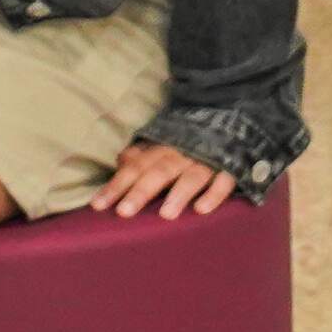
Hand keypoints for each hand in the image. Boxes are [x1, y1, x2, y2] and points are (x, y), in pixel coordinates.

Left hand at [91, 137, 244, 220]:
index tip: (97, 206)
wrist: (233, 116)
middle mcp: (182, 154)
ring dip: (179, 194)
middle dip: (141, 192)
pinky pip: (225, 181)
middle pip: (159, 172)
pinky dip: (214, 194)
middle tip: (124, 212)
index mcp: (162, 149)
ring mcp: (208, 160)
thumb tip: (120, 162)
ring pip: (192, 177)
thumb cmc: (190, 139)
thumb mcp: (164, 142)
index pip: (135, 167)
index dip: (116, 185)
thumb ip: (142, 154)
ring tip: (165, 216)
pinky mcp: (232, 168)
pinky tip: (202, 210)